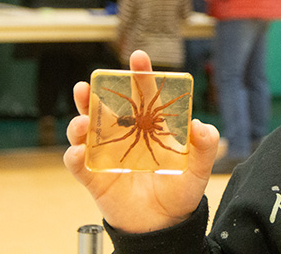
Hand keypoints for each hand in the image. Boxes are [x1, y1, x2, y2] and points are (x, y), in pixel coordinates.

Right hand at [64, 50, 219, 232]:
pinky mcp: (94, 177)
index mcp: (150, 127)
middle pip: (106, 108)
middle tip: (90, 84)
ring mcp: (107, 155)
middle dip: (95, 93)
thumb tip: (200, 125)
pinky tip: (77, 152)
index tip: (138, 57)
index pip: (144, 95)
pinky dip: (73, 156)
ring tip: (83, 123)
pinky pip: (78, 164)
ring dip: (80, 123)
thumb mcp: (200, 168)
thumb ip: (206, 145)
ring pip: (85, 131)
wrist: (165, 224)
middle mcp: (126, 135)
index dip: (141, 76)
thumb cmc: (181, 190)